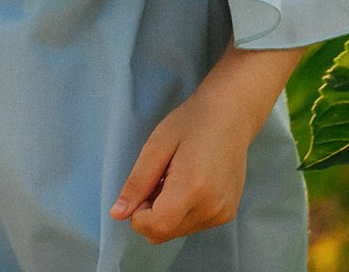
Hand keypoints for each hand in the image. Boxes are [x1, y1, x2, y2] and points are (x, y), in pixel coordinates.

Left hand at [109, 93, 252, 244]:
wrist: (231, 115)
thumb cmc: (191, 123)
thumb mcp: (156, 146)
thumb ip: (137, 184)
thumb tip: (117, 214)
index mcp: (193, 188)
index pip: (155, 227)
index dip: (138, 214)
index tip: (144, 187)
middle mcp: (212, 207)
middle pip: (164, 233)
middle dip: (151, 212)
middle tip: (159, 178)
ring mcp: (222, 213)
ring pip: (176, 231)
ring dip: (166, 212)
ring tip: (176, 178)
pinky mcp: (227, 214)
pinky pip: (192, 225)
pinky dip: (182, 211)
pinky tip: (190, 184)